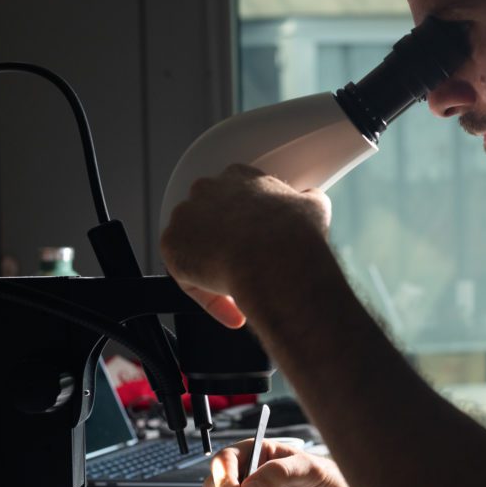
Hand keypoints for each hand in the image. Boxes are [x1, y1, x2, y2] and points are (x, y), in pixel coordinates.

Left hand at [160, 164, 331, 327]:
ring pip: (196, 249)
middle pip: (210, 221)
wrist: (276, 260)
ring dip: (214, 271)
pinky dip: (207, 295)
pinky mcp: (171, 246)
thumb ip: (307, 201)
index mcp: (239, 176)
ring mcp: (184, 216)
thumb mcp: (314, 207)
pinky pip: (187, 277)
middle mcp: (206, 189)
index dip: (248, 227)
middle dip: (225, 246)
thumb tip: (310, 201)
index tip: (260, 247)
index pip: (237, 199)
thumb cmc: (296, 236)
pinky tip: (234, 311)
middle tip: (248, 272)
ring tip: (241, 294)